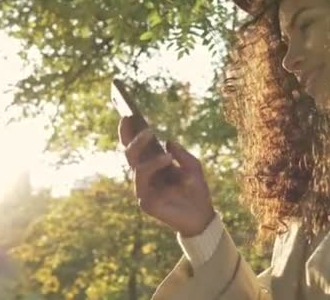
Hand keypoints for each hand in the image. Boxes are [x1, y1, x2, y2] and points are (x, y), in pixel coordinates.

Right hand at [119, 117, 215, 236]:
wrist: (202, 215)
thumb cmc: (196, 190)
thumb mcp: (193, 167)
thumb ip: (181, 154)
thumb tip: (167, 141)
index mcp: (153, 166)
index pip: (136, 148)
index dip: (128, 133)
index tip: (127, 115)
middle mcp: (145, 177)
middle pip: (130, 155)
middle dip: (131, 138)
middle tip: (138, 124)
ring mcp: (143, 189)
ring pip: (135, 166)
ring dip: (144, 151)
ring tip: (156, 139)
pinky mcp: (146, 202)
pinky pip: (143, 181)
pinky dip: (154, 167)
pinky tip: (167, 158)